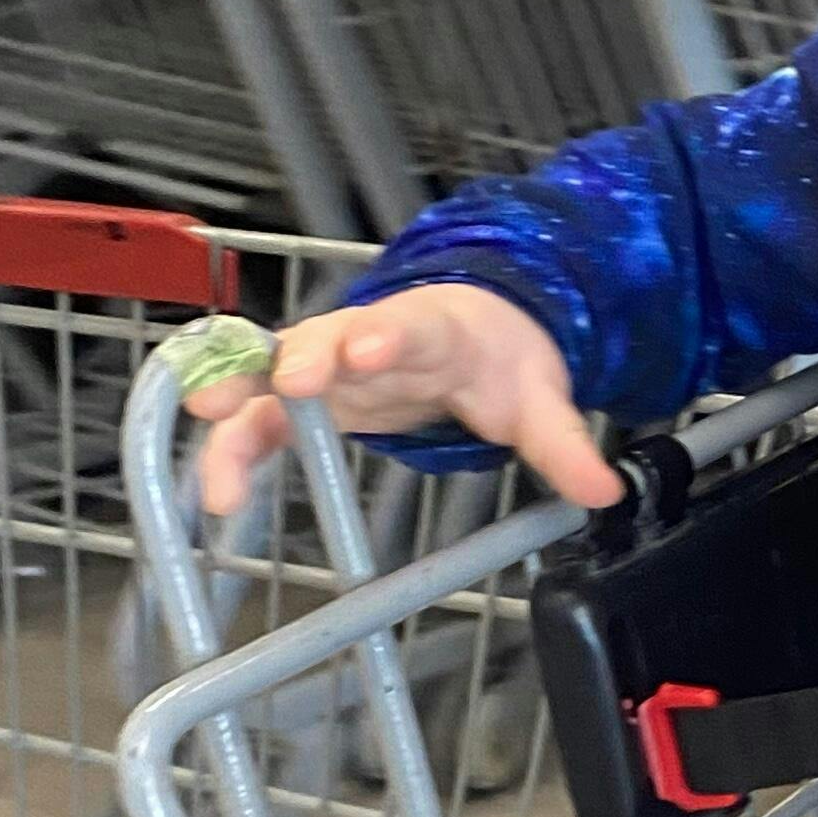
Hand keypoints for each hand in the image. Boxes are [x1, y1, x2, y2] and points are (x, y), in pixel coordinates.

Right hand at [188, 285, 618, 518]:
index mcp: (435, 329)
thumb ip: (564, 444)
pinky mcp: (310, 398)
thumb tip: (605, 491)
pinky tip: (215, 488)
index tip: (369, 348)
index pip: (411, 325)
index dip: (388, 336)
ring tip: (212, 419)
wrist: (474, 335)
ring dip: (245, 393)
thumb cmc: (499, 362)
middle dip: (307, 356)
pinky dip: (237, 443)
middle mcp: (371, 337)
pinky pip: (264, 417)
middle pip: (331, 338)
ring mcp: (333, 365)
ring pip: (279, 372)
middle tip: (288, 381)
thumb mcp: (539, 400)